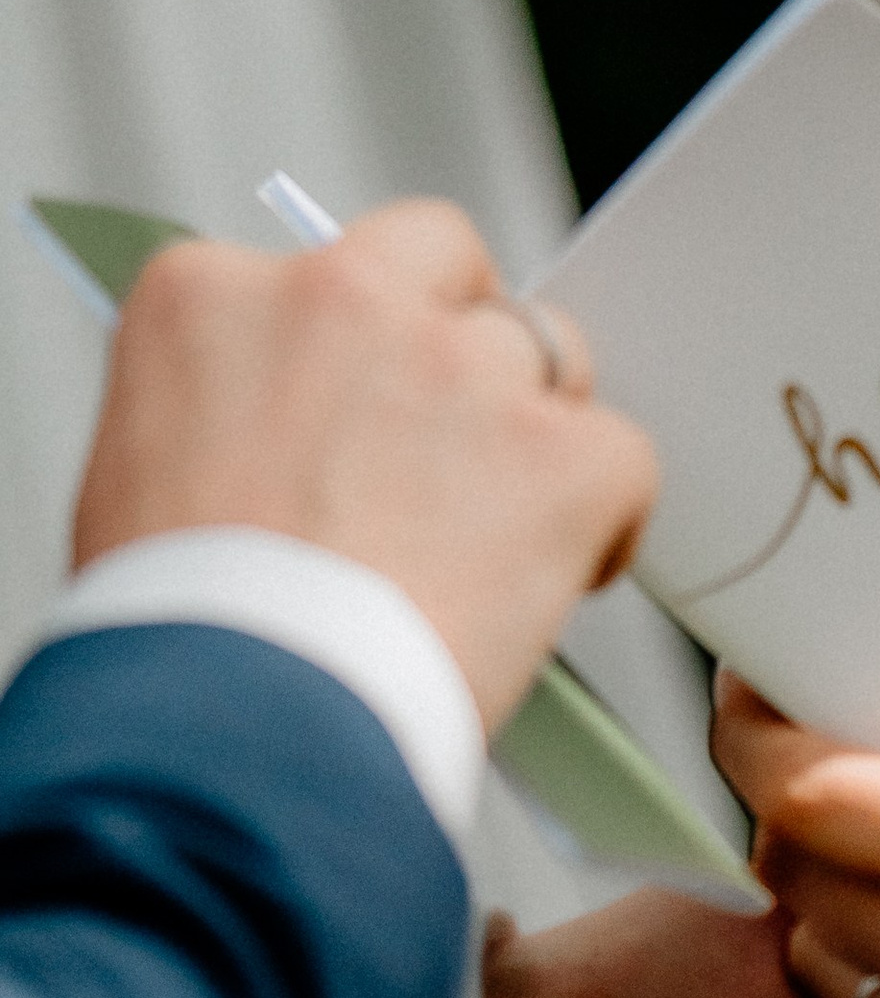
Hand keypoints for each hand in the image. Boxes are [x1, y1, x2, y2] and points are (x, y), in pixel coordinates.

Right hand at [72, 202, 656, 729]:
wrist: (228, 737)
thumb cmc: (168, 646)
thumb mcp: (143, 484)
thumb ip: (230, 413)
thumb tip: (293, 427)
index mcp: (211, 298)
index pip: (312, 269)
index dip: (348, 346)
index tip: (356, 406)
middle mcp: (339, 298)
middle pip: (444, 259)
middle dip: (458, 326)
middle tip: (454, 434)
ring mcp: (460, 368)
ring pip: (543, 351)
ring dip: (530, 431)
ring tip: (491, 539)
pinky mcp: (559, 452)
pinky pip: (619, 459)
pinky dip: (603, 523)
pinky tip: (556, 581)